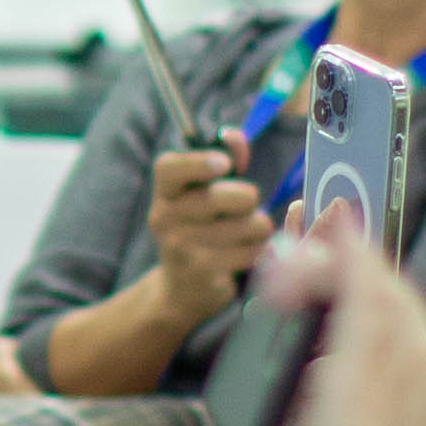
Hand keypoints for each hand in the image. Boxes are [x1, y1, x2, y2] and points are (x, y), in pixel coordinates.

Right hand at [138, 143, 275, 314]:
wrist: (179, 288)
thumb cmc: (200, 228)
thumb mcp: (203, 192)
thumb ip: (223, 158)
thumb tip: (234, 136)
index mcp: (165, 192)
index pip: (171, 168)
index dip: (199, 162)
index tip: (224, 165)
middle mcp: (166, 218)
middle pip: (225, 196)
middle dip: (248, 198)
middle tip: (245, 207)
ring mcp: (183, 248)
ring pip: (250, 225)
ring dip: (259, 228)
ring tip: (245, 235)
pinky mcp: (204, 274)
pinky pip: (254, 251)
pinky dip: (260, 251)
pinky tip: (245, 255)